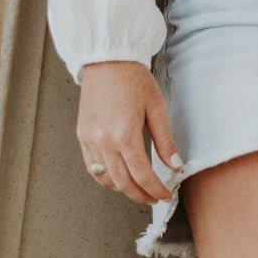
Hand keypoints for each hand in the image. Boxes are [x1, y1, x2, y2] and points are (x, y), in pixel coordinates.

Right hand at [77, 61, 181, 204]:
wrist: (108, 59)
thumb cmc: (133, 78)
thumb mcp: (156, 107)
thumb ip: (165, 140)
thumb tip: (175, 165)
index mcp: (125, 134)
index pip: (142, 175)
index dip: (155, 189)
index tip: (164, 194)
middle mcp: (104, 141)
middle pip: (123, 183)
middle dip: (140, 195)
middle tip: (153, 198)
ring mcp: (90, 139)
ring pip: (106, 178)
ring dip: (123, 189)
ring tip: (138, 189)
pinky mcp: (82, 135)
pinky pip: (92, 167)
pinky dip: (105, 177)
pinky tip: (118, 177)